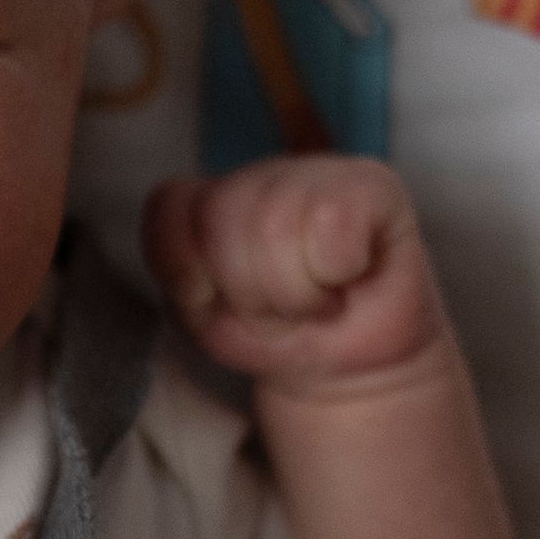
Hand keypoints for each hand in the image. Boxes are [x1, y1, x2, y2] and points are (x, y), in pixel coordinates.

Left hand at [141, 156, 455, 402]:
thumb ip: (181, 275)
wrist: (351, 368)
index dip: (187, 272)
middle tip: (278, 313)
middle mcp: (259, 175)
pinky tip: (347, 277)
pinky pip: (332, 217)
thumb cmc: (280, 335)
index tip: (217, 302)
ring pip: (275, 221)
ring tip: (314, 303)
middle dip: (247, 292)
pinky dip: (336, 268)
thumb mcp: (208, 319)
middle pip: (221, 215)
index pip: (168, 206)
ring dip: (294, 291)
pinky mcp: (371, 183)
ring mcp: (315, 171)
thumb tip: (189, 262)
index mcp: (209, 199)